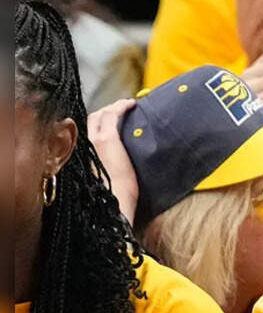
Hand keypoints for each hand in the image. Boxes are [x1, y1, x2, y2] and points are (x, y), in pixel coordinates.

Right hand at [87, 98, 138, 222]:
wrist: (113, 207)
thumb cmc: (112, 201)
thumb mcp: (102, 184)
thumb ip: (102, 173)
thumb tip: (113, 171)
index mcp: (81, 157)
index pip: (85, 132)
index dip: (96, 123)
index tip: (109, 120)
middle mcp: (82, 147)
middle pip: (91, 120)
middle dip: (104, 112)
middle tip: (119, 109)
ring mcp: (94, 141)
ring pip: (100, 115)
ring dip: (114, 108)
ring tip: (127, 106)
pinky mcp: (107, 139)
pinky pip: (113, 115)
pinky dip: (122, 107)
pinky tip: (132, 104)